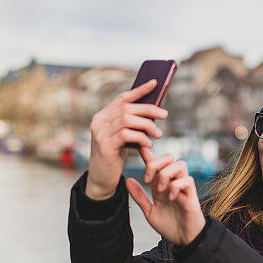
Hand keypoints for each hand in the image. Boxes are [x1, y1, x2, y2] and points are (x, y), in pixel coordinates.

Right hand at [85, 79, 167, 199]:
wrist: (102, 178)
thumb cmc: (115, 155)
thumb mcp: (123, 136)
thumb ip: (131, 123)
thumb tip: (154, 109)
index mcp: (102, 116)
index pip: (122, 98)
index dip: (139, 90)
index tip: (155, 83)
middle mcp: (98, 122)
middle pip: (127, 107)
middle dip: (149, 109)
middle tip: (164, 115)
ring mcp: (99, 133)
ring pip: (127, 119)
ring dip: (147, 125)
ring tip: (158, 134)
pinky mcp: (104, 146)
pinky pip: (126, 135)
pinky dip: (141, 137)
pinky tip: (148, 144)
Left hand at [125, 147, 206, 245]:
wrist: (184, 240)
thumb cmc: (169, 226)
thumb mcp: (149, 211)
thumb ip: (139, 196)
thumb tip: (127, 180)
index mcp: (160, 185)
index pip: (155, 164)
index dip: (147, 154)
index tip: (139, 148)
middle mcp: (172, 183)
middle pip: (169, 158)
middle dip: (156, 163)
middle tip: (147, 180)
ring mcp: (183, 188)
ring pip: (180, 164)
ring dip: (166, 174)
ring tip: (160, 190)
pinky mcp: (192, 195)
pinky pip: (187, 180)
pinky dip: (176, 186)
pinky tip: (170, 197)